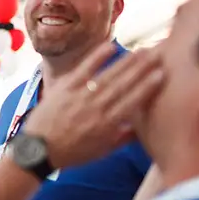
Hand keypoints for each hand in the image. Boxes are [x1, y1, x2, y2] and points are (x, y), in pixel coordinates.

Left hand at [24, 43, 162, 168]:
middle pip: (123, 85)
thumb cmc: (70, 153)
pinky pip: (83, 70)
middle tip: (157, 54)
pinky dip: (96, 58)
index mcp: (106, 125)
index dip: (147, 88)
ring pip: (108, 76)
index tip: (161, 75)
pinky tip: (110, 46)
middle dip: (142, 69)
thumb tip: (140, 128)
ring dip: (126, 62)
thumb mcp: (100, 151)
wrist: (37, 151)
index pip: (132, 102)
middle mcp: (95, 109)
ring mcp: (79, 97)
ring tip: (141, 51)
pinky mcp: (63, 89)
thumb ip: (121, 139)